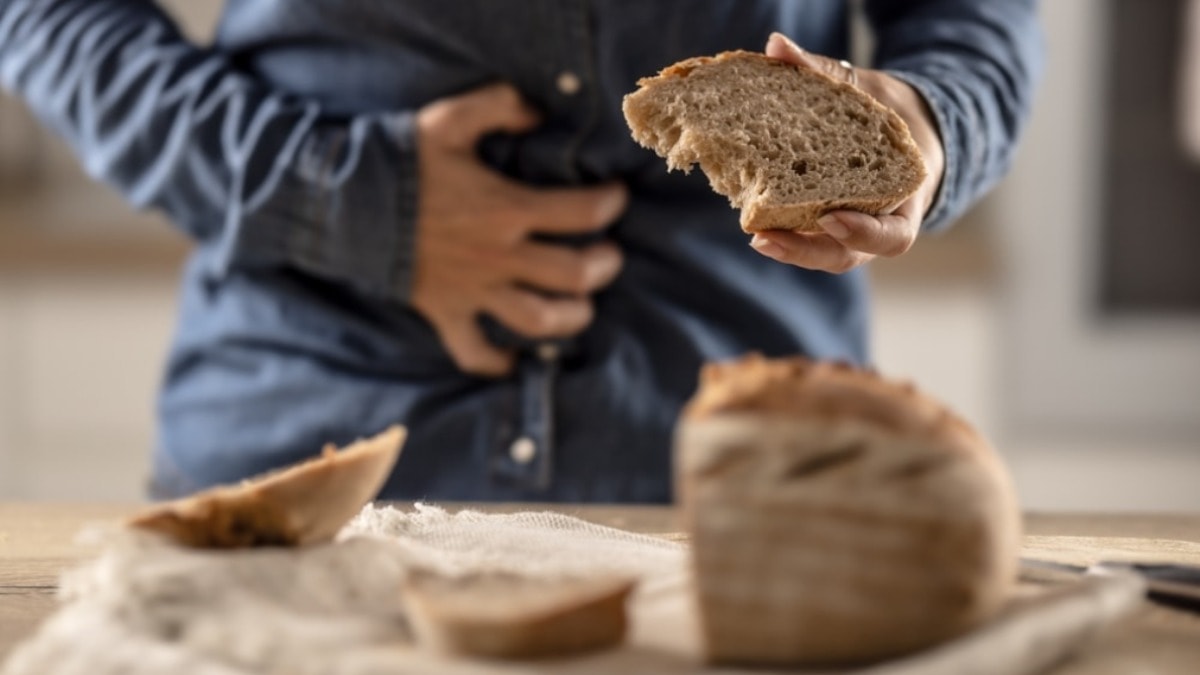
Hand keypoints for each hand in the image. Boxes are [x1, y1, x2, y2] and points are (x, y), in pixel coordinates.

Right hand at [412, 83, 627, 375]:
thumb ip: (500, 107)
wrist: (339, 203)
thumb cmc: (399, 159)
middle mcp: (497, 255)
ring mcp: (473, 290)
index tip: (615, 197)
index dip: (610, 204)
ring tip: (581, 305)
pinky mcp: (445, 312)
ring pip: (539, 320)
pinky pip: (474, 352)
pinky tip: (515, 358)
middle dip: (603, 266)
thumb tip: (538, 113)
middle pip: (574, 275)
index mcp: (506, 208)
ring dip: (571, 317)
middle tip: (607, 255)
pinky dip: (497, 362)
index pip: (583, 213)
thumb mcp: (450, 118)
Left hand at [749, 32, 945, 273]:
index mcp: (905, 199)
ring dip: (789, 248)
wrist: (900, 128)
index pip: (893, 236)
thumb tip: (777, 47)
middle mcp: (878, 223)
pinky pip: (807, 234)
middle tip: (764, 238)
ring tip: (755, 237)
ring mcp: (850, 229)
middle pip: (846, 254)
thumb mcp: (868, 91)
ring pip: (823, 252)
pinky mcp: (824, 224)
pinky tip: (750, 215)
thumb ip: (825, 73)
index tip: (829, 217)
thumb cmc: (888, 112)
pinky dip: (782, 227)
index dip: (863, 232)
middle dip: (806, 251)